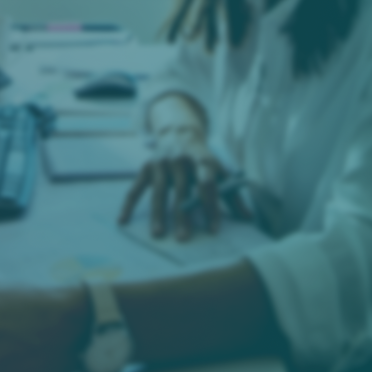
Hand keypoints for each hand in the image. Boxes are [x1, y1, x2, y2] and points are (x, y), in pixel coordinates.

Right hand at [117, 125, 251, 240]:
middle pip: (182, 190)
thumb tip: (248, 218)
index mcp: (203, 160)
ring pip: (159, 190)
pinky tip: (123, 220)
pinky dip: (128, 204)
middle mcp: (181, 159)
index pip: (207, 185)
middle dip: (182, 215)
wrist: (179, 133)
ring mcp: (161, 162)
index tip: (213, 230)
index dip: (211, 207)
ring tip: (158, 234)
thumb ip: (233, 193)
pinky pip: (135, 187)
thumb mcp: (221, 170)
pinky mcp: (146, 167)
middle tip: (183, 238)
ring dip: (158, 213)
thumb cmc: (203, 160)